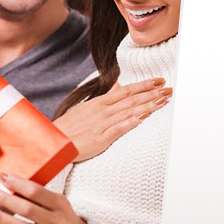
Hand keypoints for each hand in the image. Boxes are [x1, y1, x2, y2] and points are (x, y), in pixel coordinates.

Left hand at [0, 173, 88, 223]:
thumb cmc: (61, 219)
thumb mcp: (57, 203)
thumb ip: (37, 195)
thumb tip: (6, 182)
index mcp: (61, 205)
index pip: (38, 192)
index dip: (19, 183)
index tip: (2, 176)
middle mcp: (58, 223)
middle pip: (28, 210)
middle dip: (6, 200)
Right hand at [53, 77, 169, 161]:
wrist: (54, 142)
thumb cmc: (68, 128)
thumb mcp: (84, 109)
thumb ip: (102, 101)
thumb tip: (117, 88)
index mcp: (98, 103)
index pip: (125, 91)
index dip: (143, 85)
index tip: (158, 81)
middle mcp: (102, 111)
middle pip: (131, 100)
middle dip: (151, 94)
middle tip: (169, 89)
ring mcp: (102, 124)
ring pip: (128, 112)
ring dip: (147, 106)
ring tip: (163, 101)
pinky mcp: (100, 138)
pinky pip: (118, 128)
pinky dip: (131, 122)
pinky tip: (143, 117)